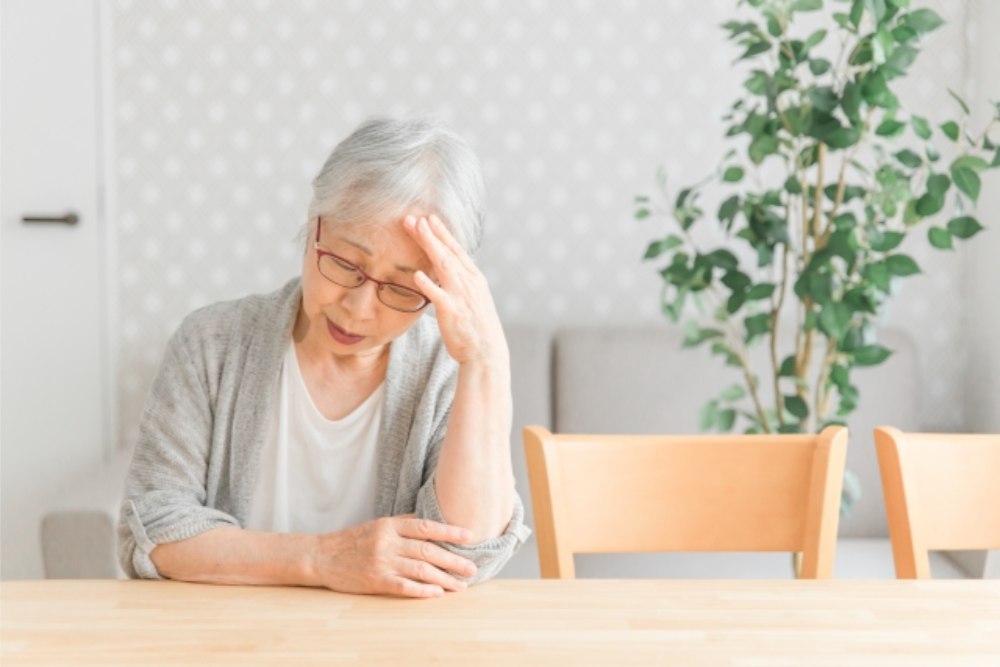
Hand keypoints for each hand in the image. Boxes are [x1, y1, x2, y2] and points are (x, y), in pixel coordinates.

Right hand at [310, 516, 476, 597]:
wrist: (322, 556)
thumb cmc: (354, 540)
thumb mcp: (378, 524)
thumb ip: (403, 524)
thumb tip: (433, 522)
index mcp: (390, 525)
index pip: (425, 526)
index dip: (449, 531)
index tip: (469, 536)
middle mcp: (387, 542)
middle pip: (427, 550)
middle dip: (453, 560)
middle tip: (472, 568)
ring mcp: (381, 562)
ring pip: (420, 569)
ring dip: (443, 579)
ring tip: (460, 585)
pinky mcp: (375, 580)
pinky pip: (403, 586)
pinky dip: (422, 590)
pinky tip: (437, 593)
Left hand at [403, 215, 506, 366]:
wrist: (487, 352)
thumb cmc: (478, 328)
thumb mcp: (473, 299)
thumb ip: (461, 284)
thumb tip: (447, 273)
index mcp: (474, 279)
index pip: (456, 250)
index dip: (443, 233)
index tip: (430, 218)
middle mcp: (469, 283)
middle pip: (447, 253)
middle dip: (431, 233)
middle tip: (414, 218)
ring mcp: (461, 296)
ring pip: (443, 266)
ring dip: (429, 246)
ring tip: (416, 231)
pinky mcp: (453, 312)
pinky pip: (438, 295)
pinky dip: (428, 284)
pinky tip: (416, 274)